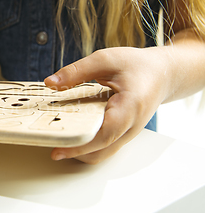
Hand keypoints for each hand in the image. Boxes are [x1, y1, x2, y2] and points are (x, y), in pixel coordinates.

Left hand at [44, 47, 169, 163]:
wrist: (163, 74)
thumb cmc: (138, 66)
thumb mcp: (106, 59)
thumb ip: (76, 71)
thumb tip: (50, 82)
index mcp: (130, 106)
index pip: (105, 134)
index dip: (81, 144)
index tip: (59, 149)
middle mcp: (131, 126)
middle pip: (101, 150)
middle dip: (75, 152)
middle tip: (50, 146)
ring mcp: (127, 133)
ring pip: (102, 153)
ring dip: (80, 152)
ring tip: (57, 142)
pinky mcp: (122, 134)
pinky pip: (103, 147)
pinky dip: (86, 146)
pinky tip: (71, 136)